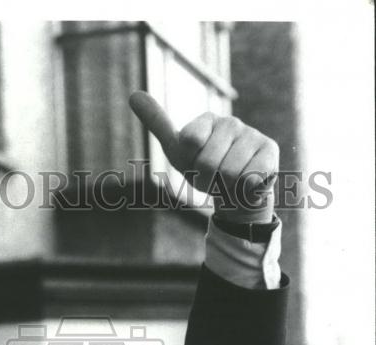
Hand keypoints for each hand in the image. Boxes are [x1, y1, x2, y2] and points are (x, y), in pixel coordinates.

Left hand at [129, 91, 277, 222]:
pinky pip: (250, 178)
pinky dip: (244, 189)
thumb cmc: (203, 170)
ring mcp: (252, 135)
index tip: (194, 163)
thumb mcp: (177, 151)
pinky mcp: (269, 151)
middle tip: (213, 177)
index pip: (189, 141)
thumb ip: (158, 123)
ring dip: (226, 186)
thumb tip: (133, 94)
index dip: (189, 162)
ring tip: (229, 180)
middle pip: (208, 162)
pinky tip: (247, 182)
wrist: (234, 192)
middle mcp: (230, 123)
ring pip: (230, 172)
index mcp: (206, 120)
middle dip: (207, 179)